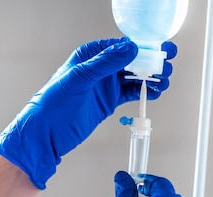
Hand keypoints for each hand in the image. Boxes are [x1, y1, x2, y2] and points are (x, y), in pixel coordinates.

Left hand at [0, 38, 176, 188]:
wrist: (45, 134)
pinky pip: (130, 94)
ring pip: (133, 77)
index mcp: (89, 55)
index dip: (142, 46)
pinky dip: (144, 92)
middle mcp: (99, 69)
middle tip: (167, 63)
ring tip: (165, 80)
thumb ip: (105, 63)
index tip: (160, 48)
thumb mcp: (79, 79)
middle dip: (151, 61)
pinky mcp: (108, 103)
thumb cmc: (53, 103)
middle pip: (131, 60)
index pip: (120, 46)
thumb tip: (130, 48)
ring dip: (150, 78)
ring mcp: (104, 86)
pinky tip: (156, 92)